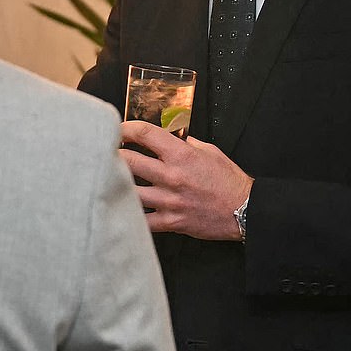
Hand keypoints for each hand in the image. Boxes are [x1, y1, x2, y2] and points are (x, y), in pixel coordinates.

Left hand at [120, 120, 252, 239]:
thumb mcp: (211, 152)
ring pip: (129, 191)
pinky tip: (124, 207)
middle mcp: (172, 176)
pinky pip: (142, 220)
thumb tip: (173, 138)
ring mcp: (169, 201)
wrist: (243, 210)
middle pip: (129, 161)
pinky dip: (130, 214)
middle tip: (106, 153)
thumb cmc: (229, 181)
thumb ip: (188, 144)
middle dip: (113, 154)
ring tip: (109, 179)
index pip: (146, 134)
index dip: (127, 128)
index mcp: (182, 155)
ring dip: (117, 183)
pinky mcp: (170, 221)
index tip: (120, 129)